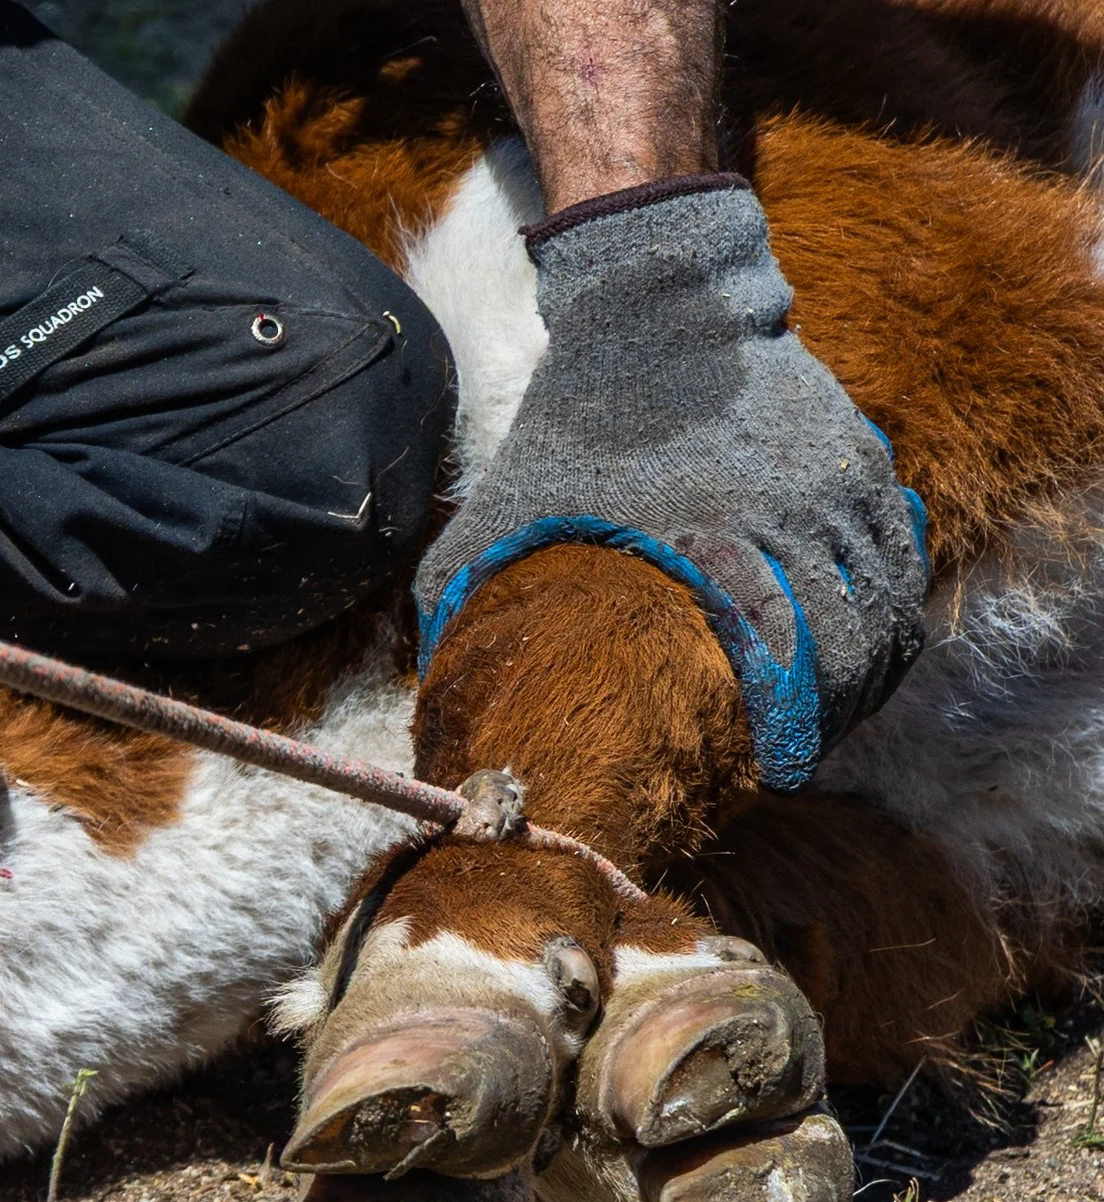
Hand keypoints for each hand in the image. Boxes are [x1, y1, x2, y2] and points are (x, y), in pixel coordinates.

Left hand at [415, 178, 927, 788]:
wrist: (658, 307)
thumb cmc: (573, 423)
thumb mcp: (507, 509)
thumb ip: (464, 591)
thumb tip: (427, 673)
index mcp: (710, 551)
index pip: (785, 673)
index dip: (786, 731)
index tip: (772, 766)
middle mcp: (792, 523)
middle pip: (850, 652)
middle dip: (830, 713)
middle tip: (801, 751)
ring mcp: (838, 489)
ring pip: (890, 607)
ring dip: (869, 668)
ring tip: (833, 709)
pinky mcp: (861, 463)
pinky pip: (901, 555)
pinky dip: (891, 605)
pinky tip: (862, 640)